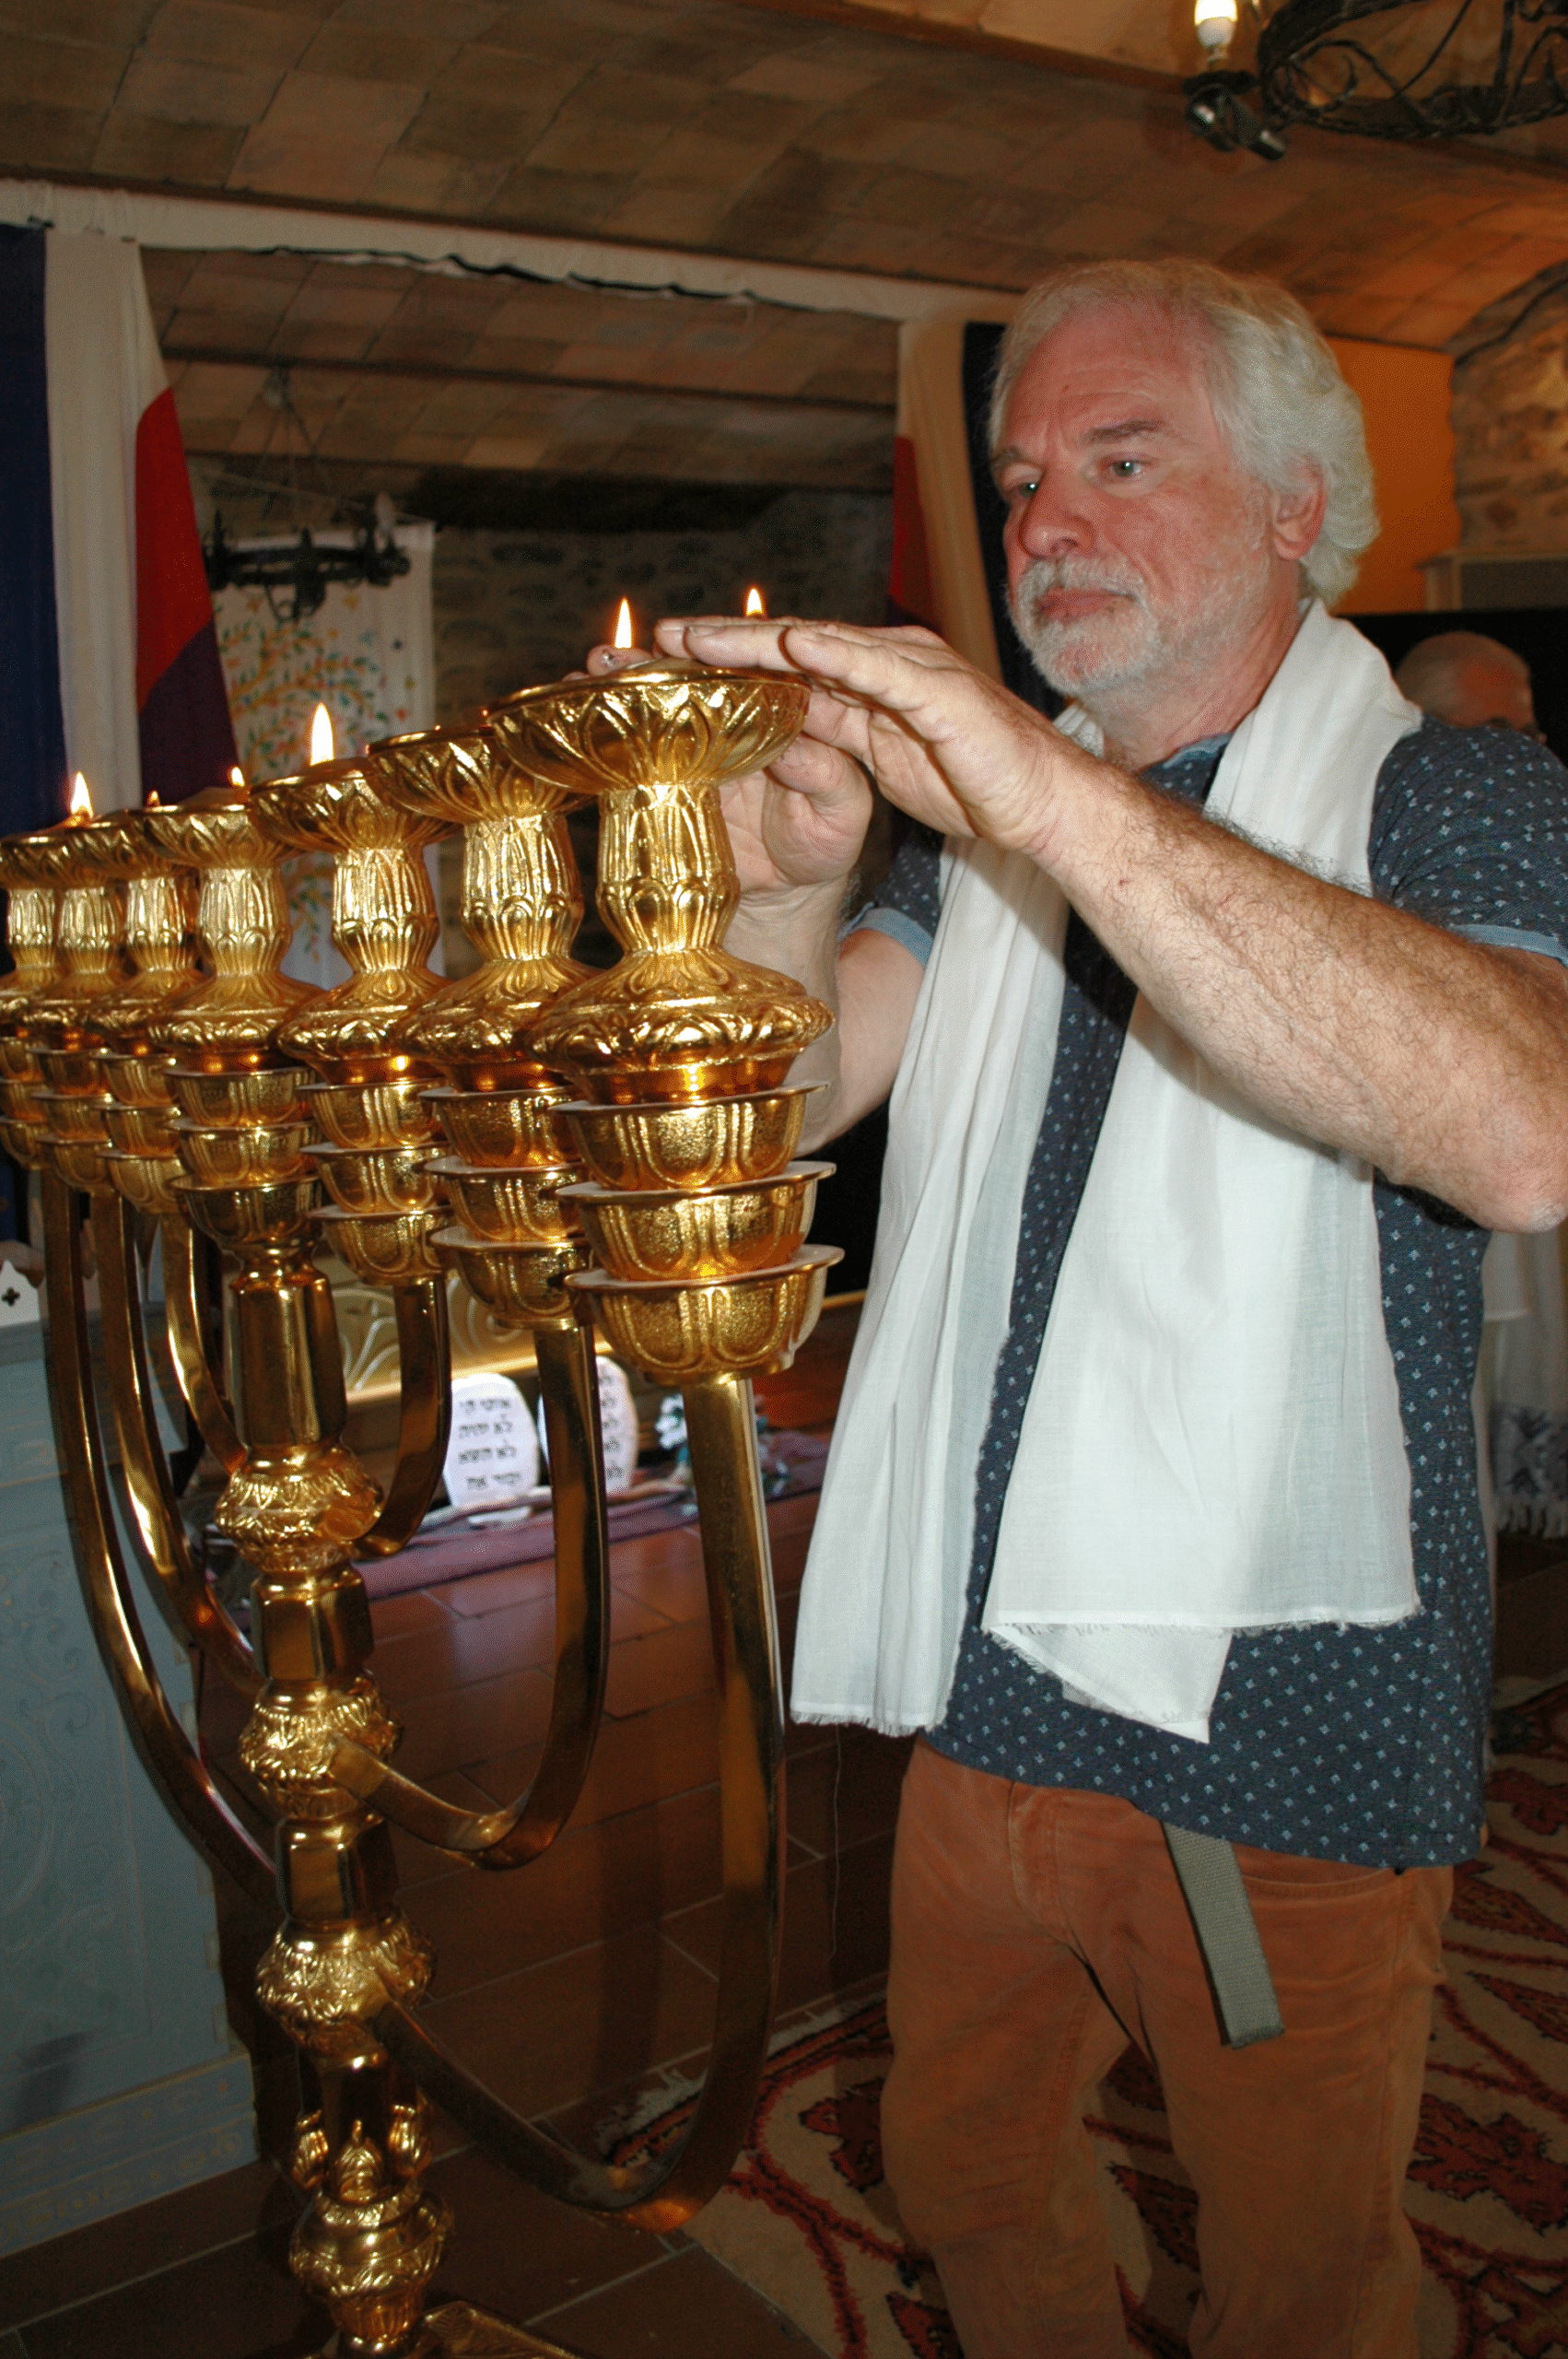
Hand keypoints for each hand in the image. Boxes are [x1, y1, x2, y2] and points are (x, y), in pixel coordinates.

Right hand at [583, 633, 871, 899]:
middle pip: (707, 666)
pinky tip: (579, 697)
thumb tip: (793, 747)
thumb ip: (828, 779)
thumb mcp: (841, 816)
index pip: (769, 664)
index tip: (707, 641)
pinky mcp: (669, 764)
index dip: (739, 647)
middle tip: (649, 642)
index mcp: (795, 710)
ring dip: (631, 673)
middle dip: (674, 651)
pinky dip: (608, 715)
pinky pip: (636, 734)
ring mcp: (702, 734)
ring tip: (601, 663)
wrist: (781, 889)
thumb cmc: (821, 845)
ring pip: (667, 691)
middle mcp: (744, 712)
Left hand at [650, 615, 1082, 862]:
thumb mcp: (879, 760)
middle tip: (655, 636)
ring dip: (757, 641)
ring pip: (821, 647)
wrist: (1041, 803)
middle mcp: (884, 661)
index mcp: (868, 678)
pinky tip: (791, 647)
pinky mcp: (940, 693)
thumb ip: (835, 733)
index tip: (665, 661)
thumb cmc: (972, 780)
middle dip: (721, 641)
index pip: (784, 663)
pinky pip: (878, 670)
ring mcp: (912, 670)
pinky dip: (835, 655)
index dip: (725, 660)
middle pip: (789, 645)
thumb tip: (784, 724)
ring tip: (698, 637)